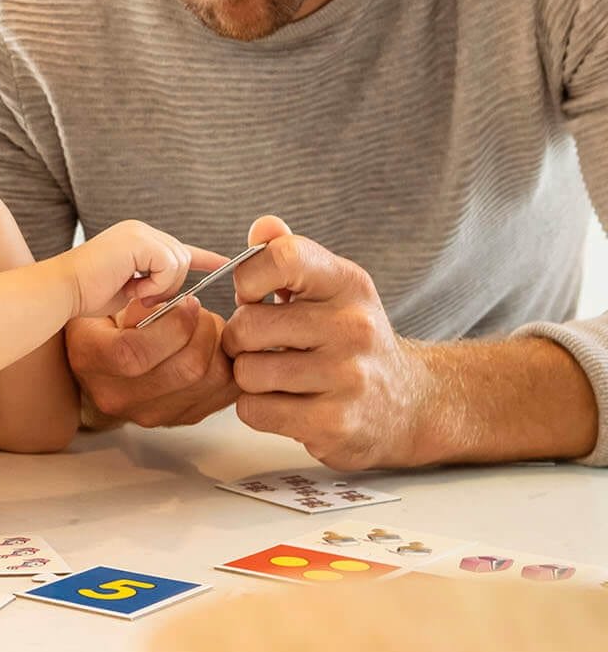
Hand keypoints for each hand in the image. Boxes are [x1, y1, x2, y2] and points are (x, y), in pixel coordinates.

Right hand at [65, 297, 238, 428]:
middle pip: (186, 370)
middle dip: (206, 330)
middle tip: (201, 312)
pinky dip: (230, 365)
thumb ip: (138, 304)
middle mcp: (119, 397)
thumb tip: (180, 308)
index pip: (137, 352)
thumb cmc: (105, 328)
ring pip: (212, 381)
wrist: (101, 367)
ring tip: (208, 328)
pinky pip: (224, 393)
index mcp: (92, 360)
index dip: (174, 325)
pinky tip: (216, 349)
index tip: (187, 303)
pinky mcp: (181, 418)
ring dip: (220, 347)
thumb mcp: (105, 305)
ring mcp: (152, 414)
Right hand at [66, 220, 227, 318]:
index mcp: (137, 240)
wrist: (61, 291)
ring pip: (178, 262)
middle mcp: (140, 231)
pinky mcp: (137, 240)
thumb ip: (152, 287)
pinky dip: (156, 284)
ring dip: (162, 287)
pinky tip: (133, 287)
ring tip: (135, 293)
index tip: (224, 263)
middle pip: (182, 258)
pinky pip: (168, 265)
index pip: (178, 248)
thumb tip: (181, 297)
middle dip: (169, 286)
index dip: (204, 258)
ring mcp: (139, 233)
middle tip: (141, 298)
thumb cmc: (87, 296)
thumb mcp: (129, 292)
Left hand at [222, 214, 438, 469]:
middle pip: (249, 325)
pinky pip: (255, 411)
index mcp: (348, 284)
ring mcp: (348, 378)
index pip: (283, 257)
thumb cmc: (350, 338)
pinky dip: (257, 409)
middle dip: (240, 339)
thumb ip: (289, 255)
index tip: (252, 296)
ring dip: (249, 378)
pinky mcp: (336, 424)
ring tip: (276, 375)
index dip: (249, 277)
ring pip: (248, 372)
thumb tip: (262, 227)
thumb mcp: (331, 288)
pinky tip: (286, 403)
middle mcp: (353, 327)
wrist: (411, 403)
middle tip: (260, 346)